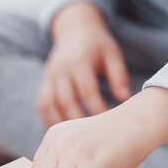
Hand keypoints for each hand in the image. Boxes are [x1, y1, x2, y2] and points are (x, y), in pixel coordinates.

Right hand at [38, 2, 131, 126]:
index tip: (109, 124)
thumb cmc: (98, 45)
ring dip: (61, 123)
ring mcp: (50, 77)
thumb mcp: (112, 54)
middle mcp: (61, 70)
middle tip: (92, 138)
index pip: (87, 90)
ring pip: (50, 104)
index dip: (97, 109)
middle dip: (79, 120)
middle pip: (66, 100)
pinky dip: (49, 119)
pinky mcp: (44, 83)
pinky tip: (61, 132)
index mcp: (80, 62)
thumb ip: (118, 75)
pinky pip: (43, 104)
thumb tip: (125, 98)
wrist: (74, 29)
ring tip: (75, 139)